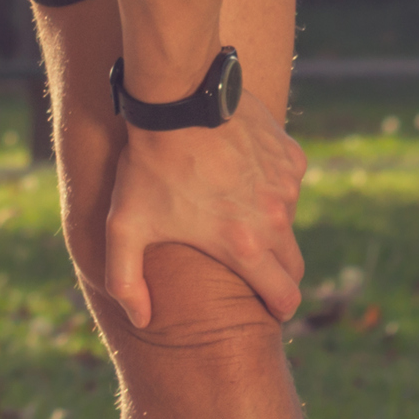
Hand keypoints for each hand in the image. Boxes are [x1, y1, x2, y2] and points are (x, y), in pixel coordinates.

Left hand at [97, 113, 307, 331]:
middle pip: (293, 264)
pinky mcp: (290, 155)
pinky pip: (287, 184)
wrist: (177, 97)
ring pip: (288, 221)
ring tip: (231, 215)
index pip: (285, 296)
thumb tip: (141, 320)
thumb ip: (125, 281)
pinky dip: (269, 188)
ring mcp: (286, 185)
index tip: (269, 310)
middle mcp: (275, 219)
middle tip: (253, 273)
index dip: (278, 309)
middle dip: (278, 274)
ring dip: (269, 226)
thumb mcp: (124, 227)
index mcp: (243, 246)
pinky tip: (237, 175)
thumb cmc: (148, 165)